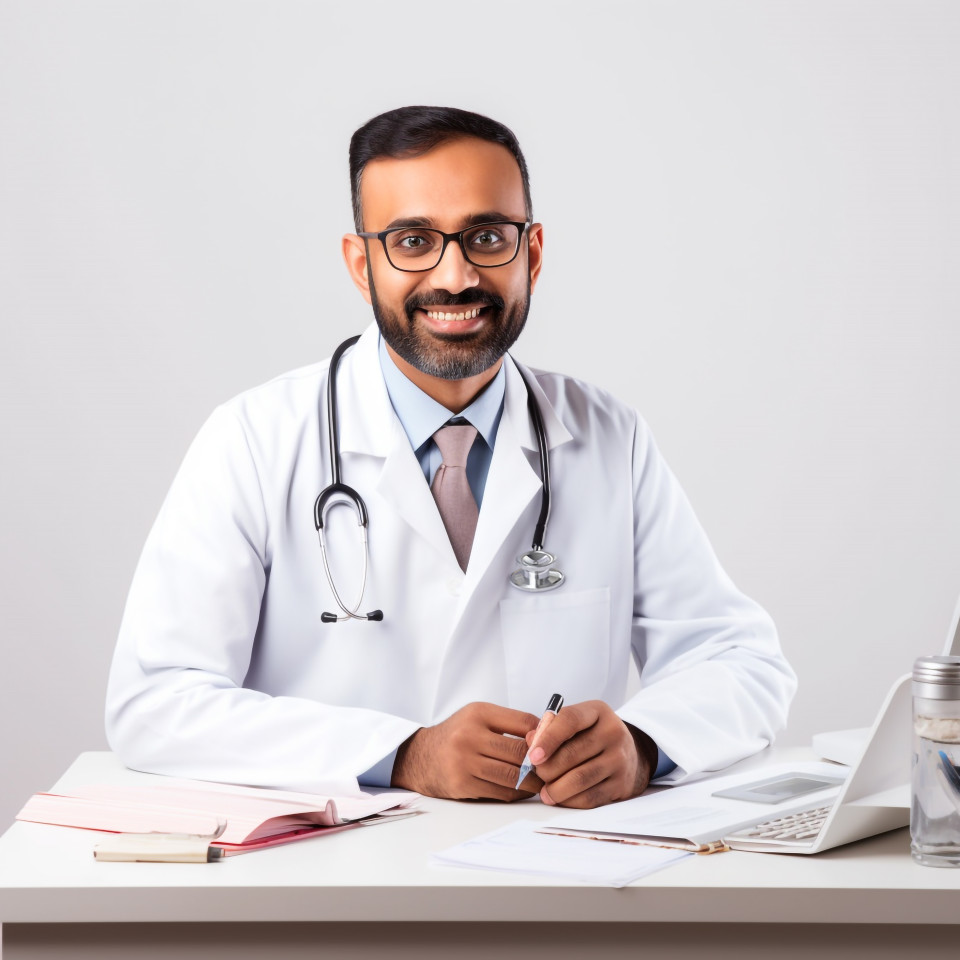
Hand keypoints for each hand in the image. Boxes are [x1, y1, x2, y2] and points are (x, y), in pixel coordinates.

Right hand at [391, 702, 541, 800]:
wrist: (421, 757)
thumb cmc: (457, 735)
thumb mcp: (478, 717)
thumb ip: (508, 723)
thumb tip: (545, 736)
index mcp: (478, 713)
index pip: (524, 723)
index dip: (543, 736)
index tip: (552, 745)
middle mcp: (470, 735)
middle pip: (520, 752)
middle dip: (541, 762)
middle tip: (554, 768)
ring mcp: (464, 761)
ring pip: (512, 775)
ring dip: (532, 782)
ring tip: (542, 782)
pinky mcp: (462, 784)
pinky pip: (500, 792)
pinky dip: (517, 793)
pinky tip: (523, 790)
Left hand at [522, 700, 656, 808]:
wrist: (631, 754)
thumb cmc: (593, 736)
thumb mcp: (578, 723)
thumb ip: (552, 728)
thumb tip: (530, 740)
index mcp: (598, 711)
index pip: (570, 720)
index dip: (548, 738)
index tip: (532, 756)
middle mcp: (613, 732)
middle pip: (572, 754)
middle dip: (547, 768)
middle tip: (536, 774)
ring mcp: (619, 759)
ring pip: (580, 779)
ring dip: (556, 789)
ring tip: (545, 792)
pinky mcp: (621, 783)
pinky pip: (590, 797)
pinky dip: (570, 801)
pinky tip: (561, 798)